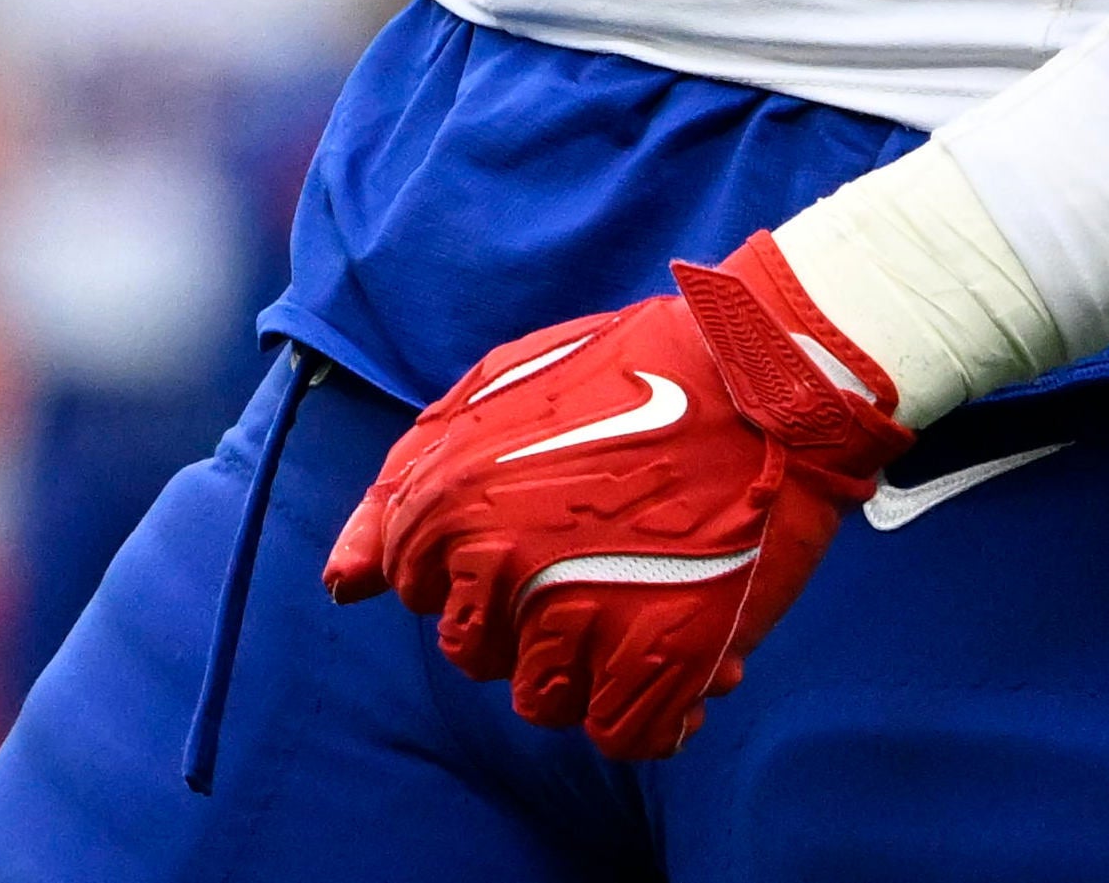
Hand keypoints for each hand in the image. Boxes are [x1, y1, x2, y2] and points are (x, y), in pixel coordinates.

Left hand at [321, 229, 911, 758]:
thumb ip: (403, 490)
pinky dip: (654, 710)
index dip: (480, 567)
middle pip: (478, 656)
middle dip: (527, 620)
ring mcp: (580, 616)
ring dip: (589, 666)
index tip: (538, 528)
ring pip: (546, 702)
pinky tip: (684, 653)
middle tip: (595, 558)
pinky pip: (625, 735)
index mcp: (448, 503)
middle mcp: (499, 567)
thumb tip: (344, 584)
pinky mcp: (661, 656)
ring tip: (642, 597)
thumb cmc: (627, 373)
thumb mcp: (491, 396)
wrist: (764, 373)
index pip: (423, 592)